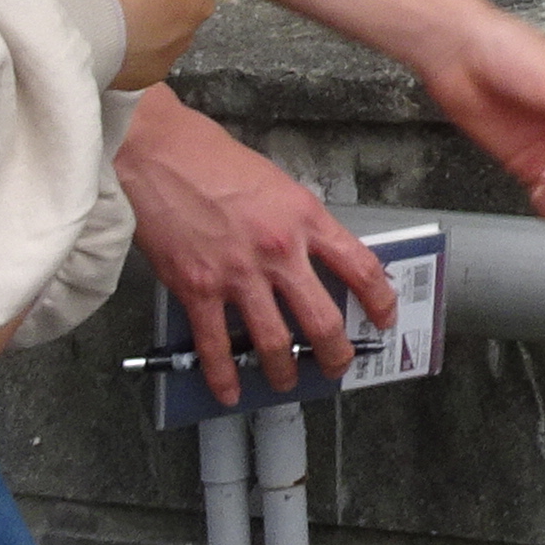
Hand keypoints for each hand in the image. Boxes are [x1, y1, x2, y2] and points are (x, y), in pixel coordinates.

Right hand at [116, 90, 399, 405]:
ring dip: (284, 370)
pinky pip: (215, 344)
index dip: (379, 300)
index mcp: (306, 220)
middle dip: (336, 353)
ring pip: (274, 342)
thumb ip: (300, 224)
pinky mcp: (197, 289)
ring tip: (286, 381)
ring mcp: (238, 275)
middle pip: (323, 318)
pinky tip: (230, 389)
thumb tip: (315, 256)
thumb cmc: (214, 161)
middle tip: (338, 365)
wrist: (160, 156)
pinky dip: (223, 374)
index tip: (384, 316)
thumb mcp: (278, 185)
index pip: (361, 267)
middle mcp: (279, 252)